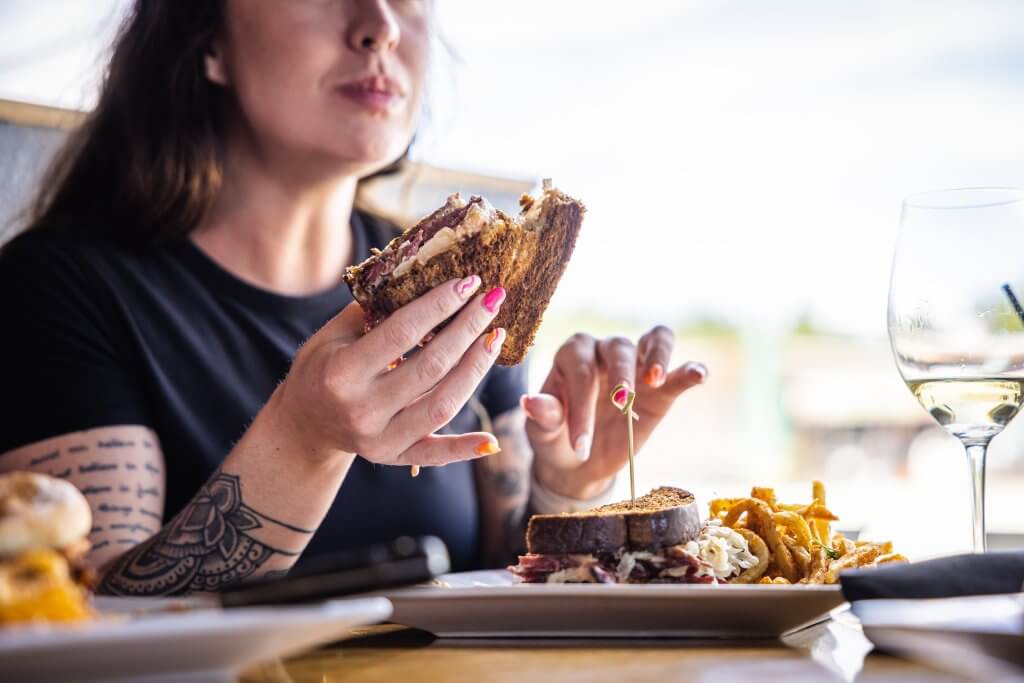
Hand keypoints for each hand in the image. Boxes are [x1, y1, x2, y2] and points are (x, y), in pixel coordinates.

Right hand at [273, 275, 508, 468]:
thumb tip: (423, 278)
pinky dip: (465, 448)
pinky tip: (493, 440)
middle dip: (467, 330)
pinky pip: (435, 454)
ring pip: (442, 405)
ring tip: (495, 337)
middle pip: (431, 367)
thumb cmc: (321, 367)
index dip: (439, 305)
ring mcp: (380, 438)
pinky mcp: (394, 458)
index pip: (402, 333)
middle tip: (492, 301)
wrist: (304, 423)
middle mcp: (362, 409)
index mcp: (342, 372)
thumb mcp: (332, 334)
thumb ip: (373, 311)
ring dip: (475, 369)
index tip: (468, 282)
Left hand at [525, 327, 705, 499]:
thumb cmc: (556, 439)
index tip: (579, 445)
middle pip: (618, 348)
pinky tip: (697, 374)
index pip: (580, 370)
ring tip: (655, 379)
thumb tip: (531, 402)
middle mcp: (605, 351)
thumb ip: (542, 416)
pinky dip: (689, 369)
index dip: (579, 405)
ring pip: (655, 339)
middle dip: (619, 376)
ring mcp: (637, 365)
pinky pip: (679, 370)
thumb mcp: (543, 434)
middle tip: (620, 404)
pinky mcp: (662, 387)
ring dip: (658, 354)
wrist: (579, 463)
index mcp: (572, 356)